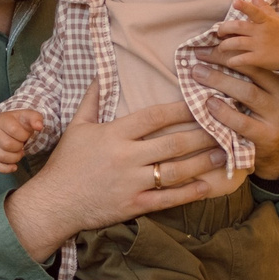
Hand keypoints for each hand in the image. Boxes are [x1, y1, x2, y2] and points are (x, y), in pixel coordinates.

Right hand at [0, 108, 44, 173]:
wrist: (6, 125)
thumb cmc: (19, 122)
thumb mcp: (28, 116)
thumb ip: (36, 119)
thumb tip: (39, 127)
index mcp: (2, 120)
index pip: (13, 130)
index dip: (24, 135)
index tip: (25, 135)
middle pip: (7, 145)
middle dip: (19, 147)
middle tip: (21, 144)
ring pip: (2, 156)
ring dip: (15, 158)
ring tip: (18, 152)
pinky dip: (6, 168)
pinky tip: (14, 166)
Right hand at [2, 81, 242, 261]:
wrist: (53, 203)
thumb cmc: (65, 164)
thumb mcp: (76, 127)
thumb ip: (92, 100)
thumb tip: (102, 74)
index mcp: (114, 135)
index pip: (154, 117)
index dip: (180, 109)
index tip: (201, 102)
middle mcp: (126, 157)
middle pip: (173, 143)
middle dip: (202, 135)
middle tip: (225, 127)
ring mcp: (132, 183)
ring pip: (176, 171)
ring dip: (203, 162)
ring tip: (224, 154)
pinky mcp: (134, 205)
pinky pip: (167, 199)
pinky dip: (189, 193)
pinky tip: (206, 185)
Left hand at [183, 55, 278, 178]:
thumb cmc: (265, 115)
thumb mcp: (267, 93)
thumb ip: (251, 75)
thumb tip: (214, 49)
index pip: (257, 58)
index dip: (232, 49)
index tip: (207, 43)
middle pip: (253, 70)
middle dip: (222, 60)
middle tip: (198, 56)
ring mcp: (277, 117)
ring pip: (248, 93)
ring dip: (220, 81)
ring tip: (198, 74)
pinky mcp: (267, 137)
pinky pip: (242, 122)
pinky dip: (223, 113)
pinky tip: (209, 104)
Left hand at [210, 0, 278, 76]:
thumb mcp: (275, 19)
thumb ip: (263, 7)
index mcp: (265, 21)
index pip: (255, 12)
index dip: (245, 7)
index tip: (235, 2)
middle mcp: (261, 32)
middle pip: (238, 27)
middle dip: (224, 29)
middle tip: (219, 33)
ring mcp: (260, 46)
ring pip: (236, 43)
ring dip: (224, 45)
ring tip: (221, 48)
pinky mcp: (259, 59)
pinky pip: (242, 59)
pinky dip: (233, 61)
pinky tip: (229, 61)